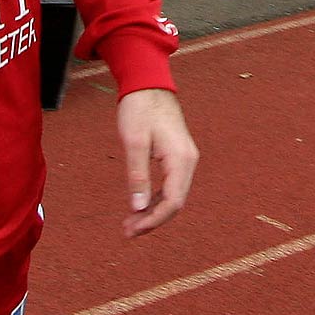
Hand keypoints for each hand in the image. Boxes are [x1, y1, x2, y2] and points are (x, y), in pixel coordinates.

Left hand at [116, 89, 196, 237]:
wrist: (149, 84)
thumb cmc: (139, 109)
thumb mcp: (133, 142)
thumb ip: (137, 176)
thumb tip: (138, 208)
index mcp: (180, 159)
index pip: (173, 202)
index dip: (153, 220)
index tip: (132, 229)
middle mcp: (188, 161)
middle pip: (175, 202)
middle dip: (152, 220)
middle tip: (127, 231)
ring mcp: (185, 159)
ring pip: (173, 195)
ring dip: (153, 211)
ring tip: (130, 223)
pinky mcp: (177, 156)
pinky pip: (170, 185)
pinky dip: (155, 198)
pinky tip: (140, 205)